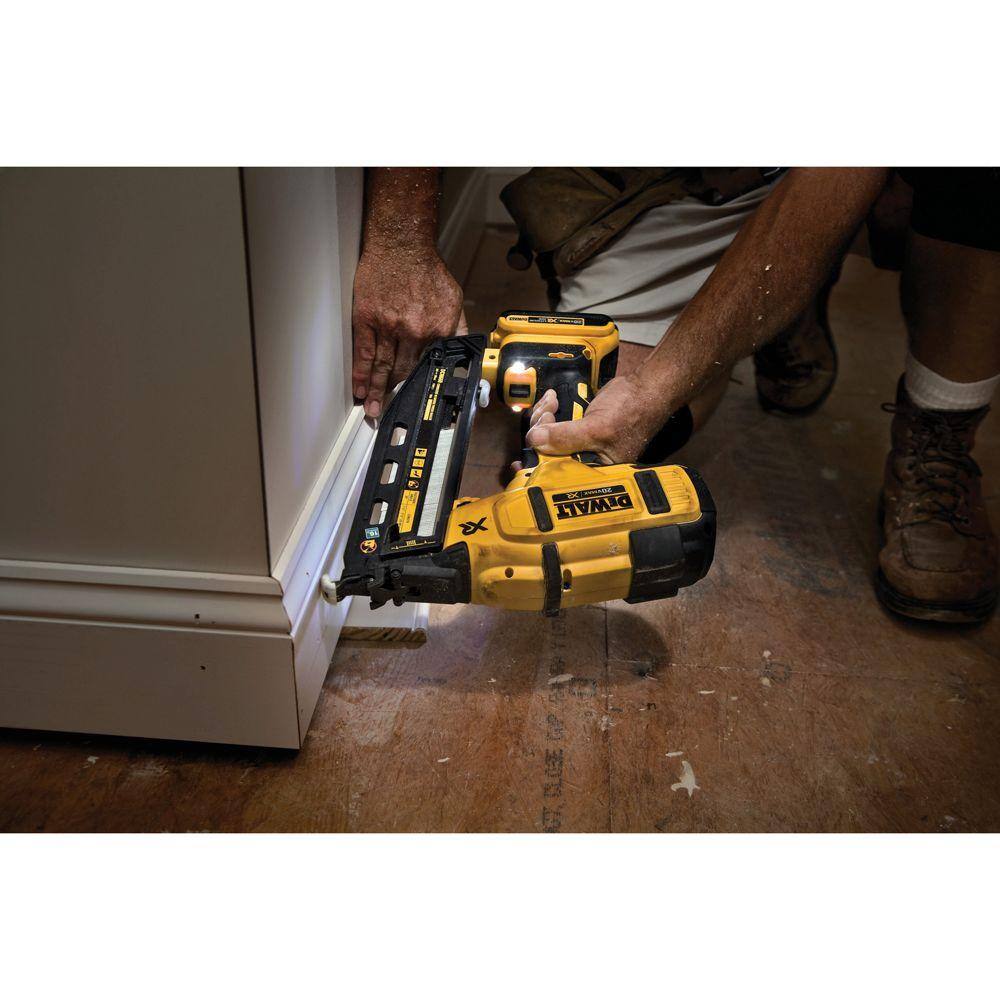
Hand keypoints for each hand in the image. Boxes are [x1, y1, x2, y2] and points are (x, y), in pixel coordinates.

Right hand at [352, 246, 465, 417]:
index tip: (419, 402)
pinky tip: (359, 387)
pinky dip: (361, 373)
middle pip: (404, 371)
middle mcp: (414, 330)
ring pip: (383, 367)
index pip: (431, 366)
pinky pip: (364, 352)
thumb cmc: (427, 269)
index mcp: (438, 328)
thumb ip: (458, 327)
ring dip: (376, 391)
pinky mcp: (367, 319)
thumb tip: (462, 350)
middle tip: (388, 411)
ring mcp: (388, 326)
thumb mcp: (454, 299)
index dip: (424, 386)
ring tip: (372, 409)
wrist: (402, 243)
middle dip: (396, 394)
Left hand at [524, 374, 668, 464]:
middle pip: (547, 456)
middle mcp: (585, 462)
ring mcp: (578, 444)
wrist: (644, 387)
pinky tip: (552, 401)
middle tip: (548, 415)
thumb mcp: (599, 428)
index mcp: (595, 473)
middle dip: (540, 433)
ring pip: (546, 438)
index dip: (538, 466)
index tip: (522, 458)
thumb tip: (535, 440)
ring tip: (552, 403)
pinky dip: (547, 412)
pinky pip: (552, 425)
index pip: (559, 478)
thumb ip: (567, 437)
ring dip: (542, 418)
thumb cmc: (633, 412)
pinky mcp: (575, 428)